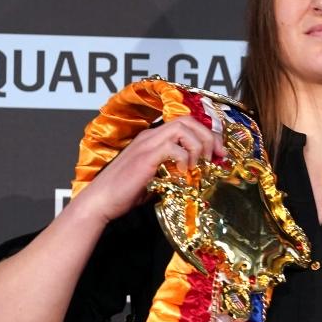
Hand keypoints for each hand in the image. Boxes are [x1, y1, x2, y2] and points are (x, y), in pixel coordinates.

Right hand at [68, 117, 224, 224]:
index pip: (186, 123)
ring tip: (198, 166)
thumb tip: (199, 175)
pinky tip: (183, 174)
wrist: (101, 202)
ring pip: (182, 128)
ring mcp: (147, 144)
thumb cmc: (127, 193)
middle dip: (209, 136)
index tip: (220, 153)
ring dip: (198, 146)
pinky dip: (184, 159)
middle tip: (217, 157)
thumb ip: (175, 171)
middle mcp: (151, 136)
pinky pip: (173, 148)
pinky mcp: (145, 157)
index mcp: (154, 138)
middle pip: (188, 120)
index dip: (208, 134)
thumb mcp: (158, 178)